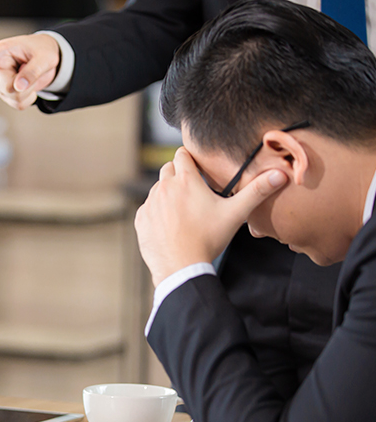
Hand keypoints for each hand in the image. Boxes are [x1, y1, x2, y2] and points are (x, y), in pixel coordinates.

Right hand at [0, 33, 59, 109]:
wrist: (46, 59)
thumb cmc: (42, 51)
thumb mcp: (44, 57)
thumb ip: (32, 71)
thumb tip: (19, 87)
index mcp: (1, 53)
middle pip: (7, 87)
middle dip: (24, 84)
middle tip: (33, 70)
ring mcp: (0, 84)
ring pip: (13, 98)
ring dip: (28, 92)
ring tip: (30, 77)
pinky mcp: (6, 95)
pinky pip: (18, 105)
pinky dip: (28, 99)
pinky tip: (29, 87)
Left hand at [134, 147, 287, 285]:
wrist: (181, 267)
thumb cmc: (208, 239)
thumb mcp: (235, 213)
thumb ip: (256, 191)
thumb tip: (281, 175)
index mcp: (185, 180)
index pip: (182, 154)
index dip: (191, 159)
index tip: (200, 170)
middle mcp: (163, 187)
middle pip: (168, 168)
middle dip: (179, 174)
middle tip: (194, 190)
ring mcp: (150, 203)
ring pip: (157, 188)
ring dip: (168, 193)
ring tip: (185, 210)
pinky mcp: (141, 218)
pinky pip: (149, 207)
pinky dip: (158, 211)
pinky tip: (172, 224)